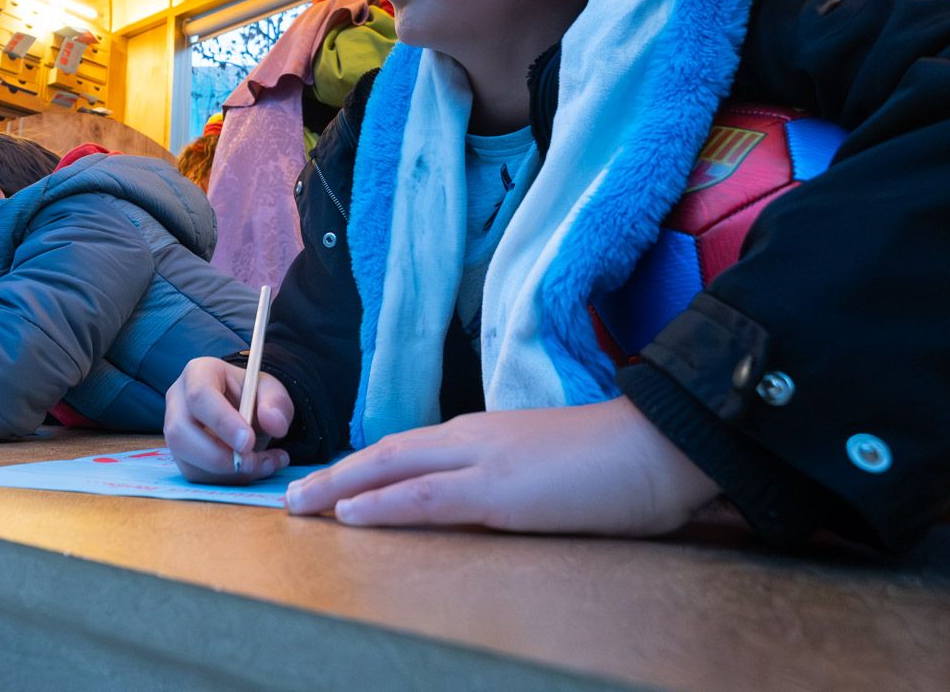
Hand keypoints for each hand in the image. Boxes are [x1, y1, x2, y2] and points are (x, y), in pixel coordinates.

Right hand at [164, 356, 292, 482]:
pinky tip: (252, 470)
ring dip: (227, 472)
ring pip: (186, 460)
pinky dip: (226, 480)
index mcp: (198, 373)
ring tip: (263, 464)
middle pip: (181, 432)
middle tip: (254, 461)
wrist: (244, 411)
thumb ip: (276, 403)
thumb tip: (275, 425)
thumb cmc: (252, 395)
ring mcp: (173, 430)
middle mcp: (177, 401)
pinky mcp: (180, 455)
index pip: (199, 396)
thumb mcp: (271, 391)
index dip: (222, 422)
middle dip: (219, 456)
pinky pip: (196, 475)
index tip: (248, 442)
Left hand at [284, 398, 720, 535]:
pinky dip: (381, 504)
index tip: (327, 483)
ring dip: (339, 489)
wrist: (660, 446)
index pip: (407, 449)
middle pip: (385, 453)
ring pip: (391, 470)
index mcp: (483, 435)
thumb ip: (507, 480)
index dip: (362, 467)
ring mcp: (483, 462)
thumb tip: (482, 502)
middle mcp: (472, 439)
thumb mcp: (545, 470)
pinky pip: (426, 498)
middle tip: (289, 497)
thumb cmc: (614, 463)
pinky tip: (350, 514)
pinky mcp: (500, 491)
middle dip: (333, 475)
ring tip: (298, 506)